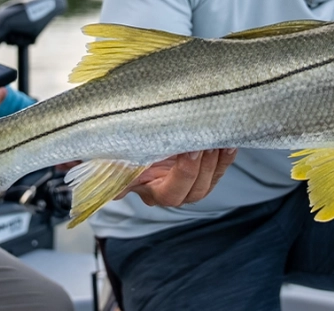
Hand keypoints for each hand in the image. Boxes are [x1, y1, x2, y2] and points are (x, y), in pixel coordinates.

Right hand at [117, 148, 237, 206]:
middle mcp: (174, 193)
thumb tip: (104, 181)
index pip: (171, 193)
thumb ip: (114, 170)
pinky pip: (219, 171)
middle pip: (195, 190)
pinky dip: (226, 158)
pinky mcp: (205, 174)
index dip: (184, 174)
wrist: (141, 140)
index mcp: (152, 191)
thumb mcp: (119, 160)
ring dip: (217, 162)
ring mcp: (191, 185)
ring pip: (210, 182)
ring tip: (219, 141)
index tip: (188, 151)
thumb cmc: (128, 151)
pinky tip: (229, 143)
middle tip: (206, 143)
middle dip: (204, 166)